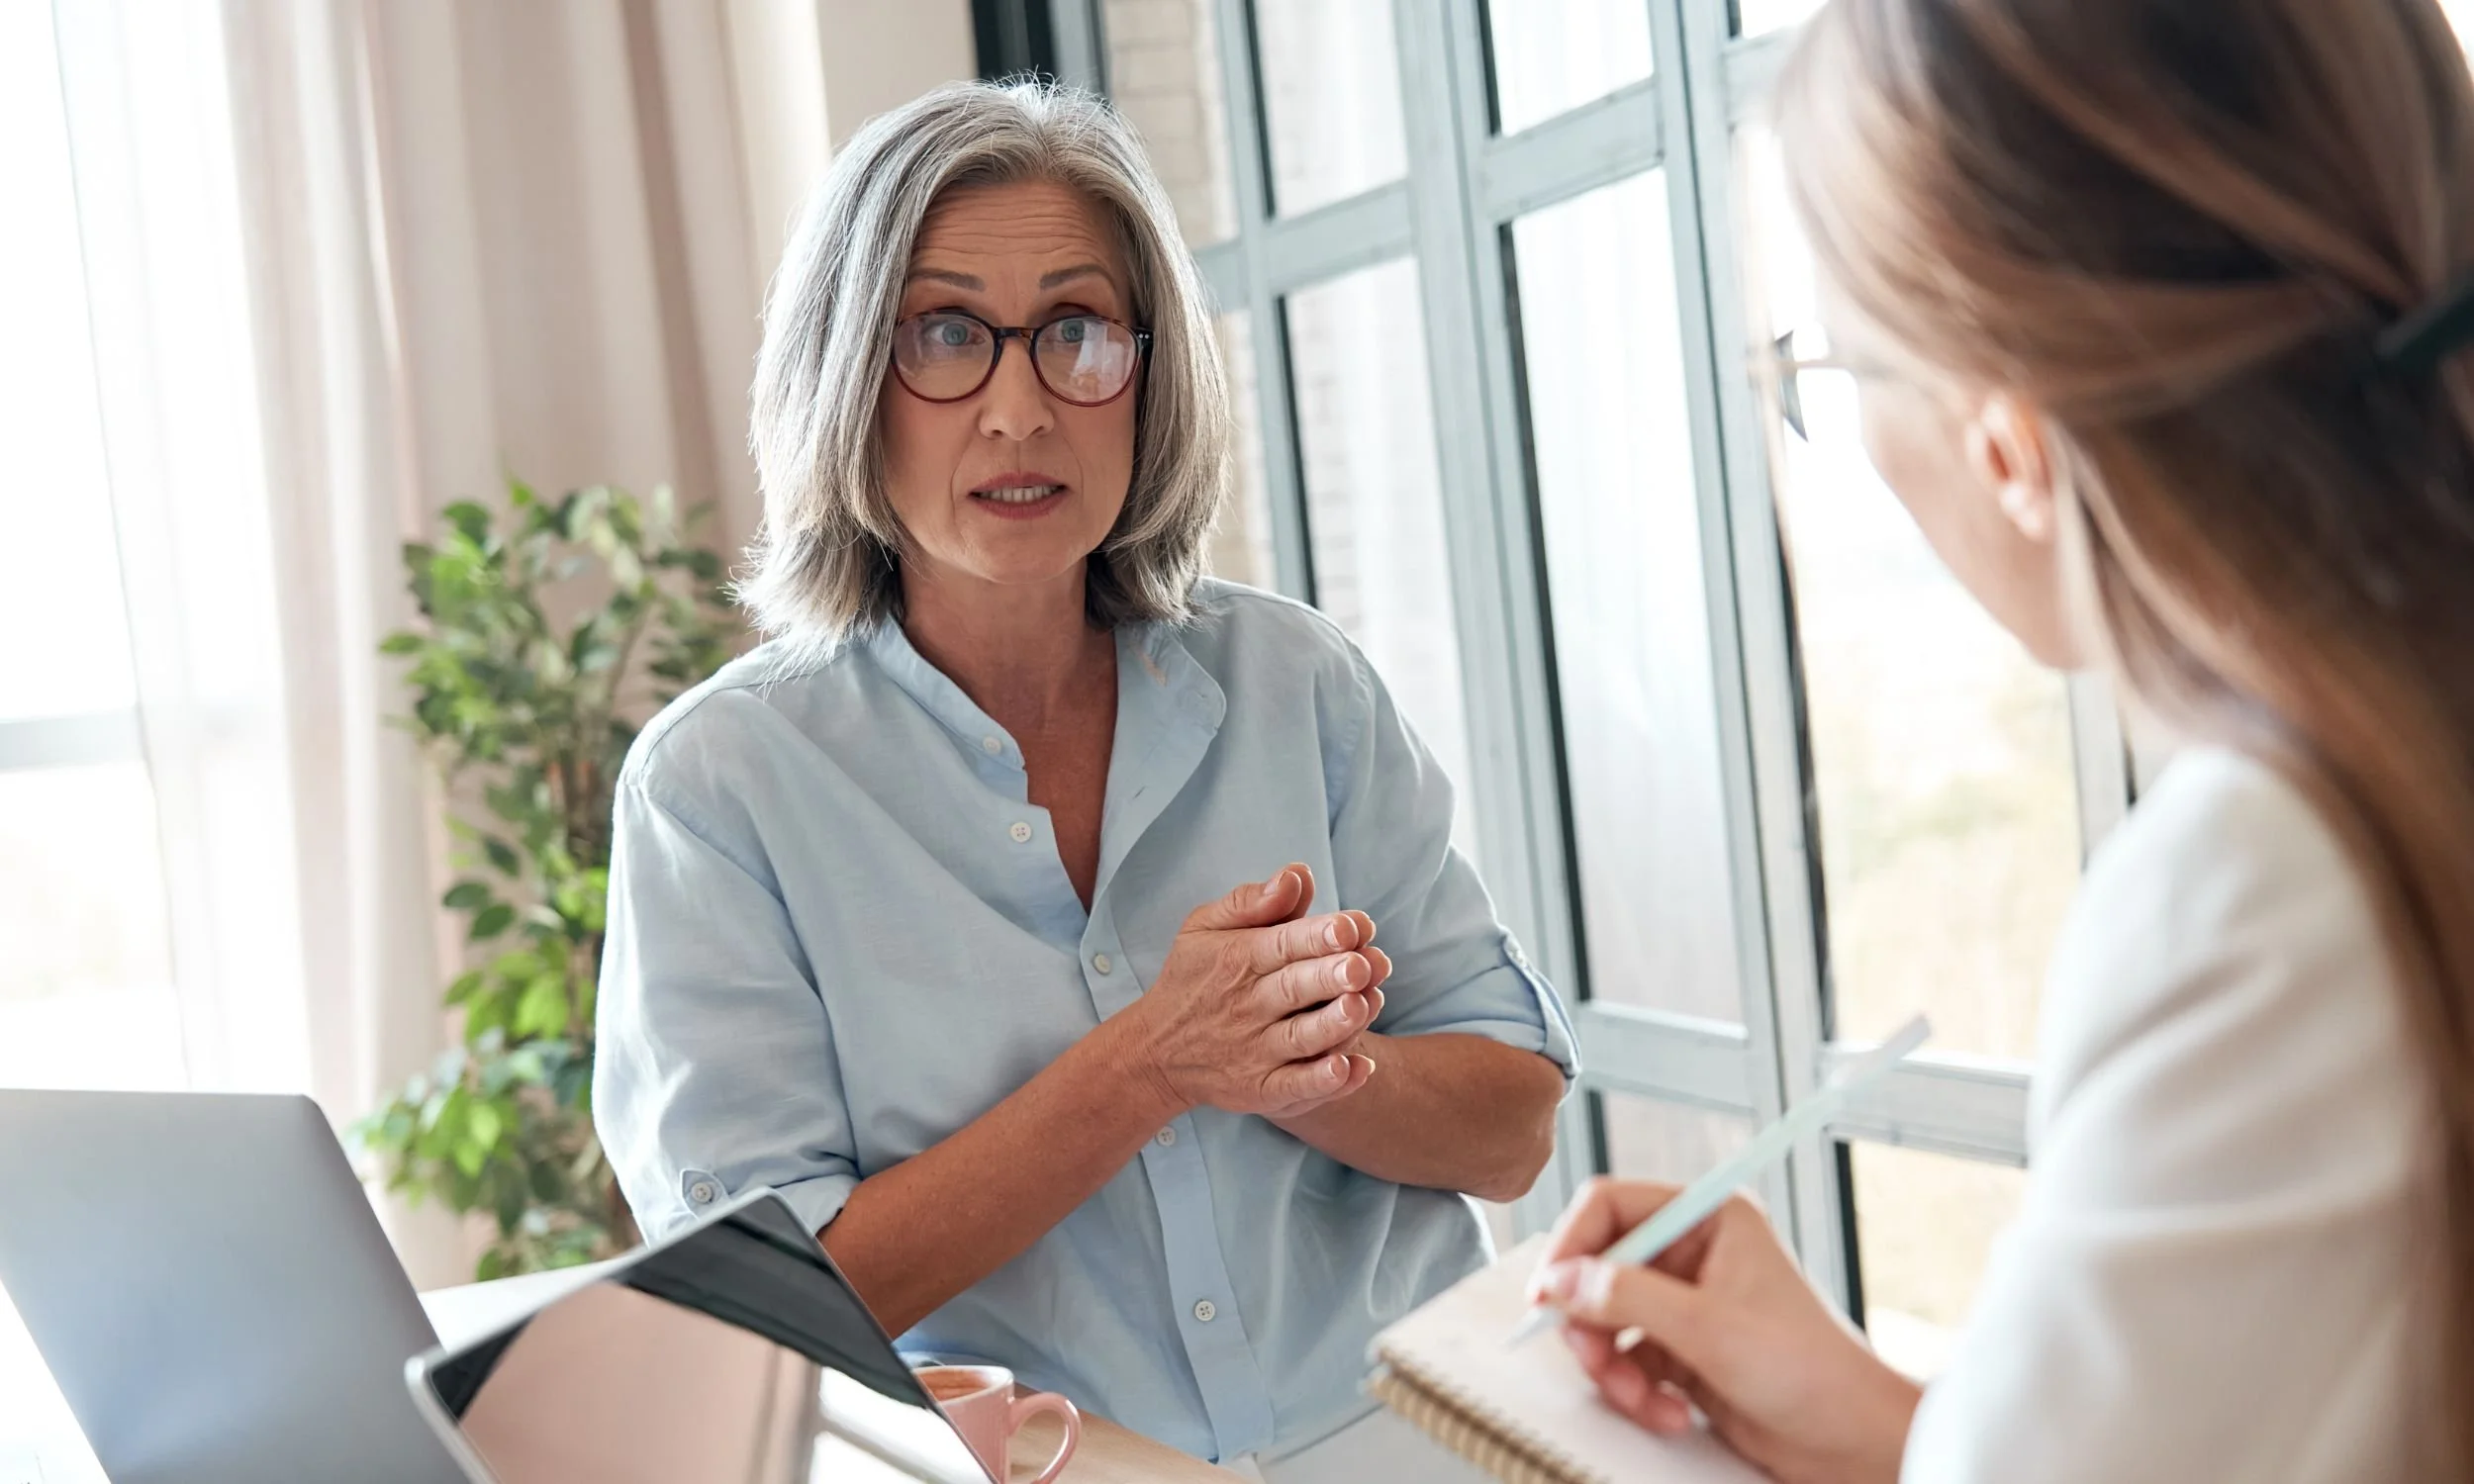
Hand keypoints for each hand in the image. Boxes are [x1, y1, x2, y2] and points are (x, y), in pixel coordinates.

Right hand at [1120, 863, 1392, 1119]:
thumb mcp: (1205, 928)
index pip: (1283, 943)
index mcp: (1238, 959)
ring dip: (1333, 1025)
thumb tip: (1298, 874)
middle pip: (1296, 988)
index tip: (1353, 926)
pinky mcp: (1259, 1089)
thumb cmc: (1194, 978)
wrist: (1155, 1051)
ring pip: (1300, 1038)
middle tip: (1364, 965)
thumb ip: (1252, 901)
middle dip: (1332, 976)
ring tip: (1362, 1007)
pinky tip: (1352, 1068)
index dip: (1319, 935)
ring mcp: (1254, 1051)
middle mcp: (1247, 1005)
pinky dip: (1323, 1082)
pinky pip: (1294, 1088)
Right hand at [1531, 1180, 1921, 1483]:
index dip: (1572, 1245)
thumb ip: (1627, 1296)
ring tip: (1642, 1399)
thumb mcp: (1708, 1328)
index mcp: (1708, 1218)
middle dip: (1593, 1323)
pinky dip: (1635, 1391)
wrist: (1854, 1441)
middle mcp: (1693, 1253)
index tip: (1549, 1293)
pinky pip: (1627, 1360)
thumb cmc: (1810, 1370)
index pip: (1611, 1205)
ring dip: (1613, 1367)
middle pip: (1599, 1268)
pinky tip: (1667, 1413)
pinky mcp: (1683, 1350)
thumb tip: (1561, 1281)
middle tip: (1596, 1361)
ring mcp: (1686, 1303)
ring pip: (1606, 1320)